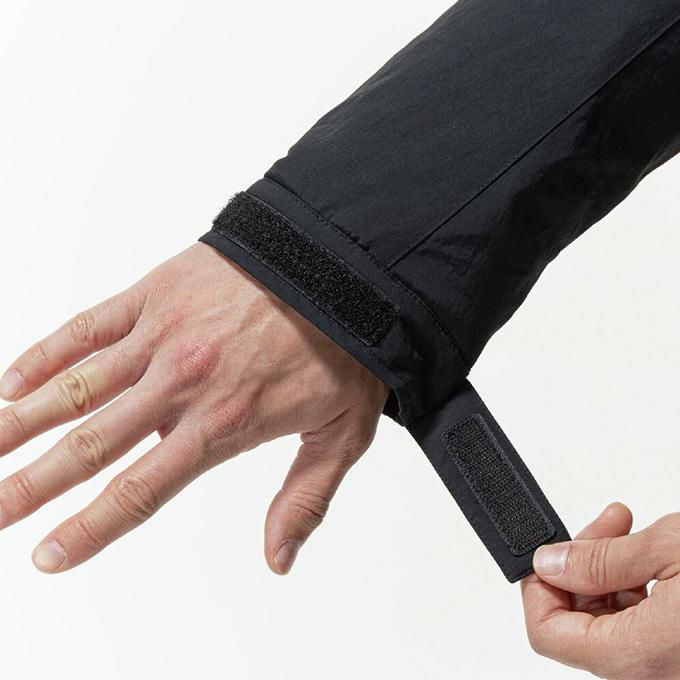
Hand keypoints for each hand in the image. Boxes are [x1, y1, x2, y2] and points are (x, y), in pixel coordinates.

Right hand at [0, 243, 387, 573]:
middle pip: (90, 445)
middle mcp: (180, 384)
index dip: (90, 529)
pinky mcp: (155, 293)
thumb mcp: (341, 433)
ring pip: (76, 388)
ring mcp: (161, 335)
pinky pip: (88, 326)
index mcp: (222, 424)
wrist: (342, 265)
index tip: (46, 556)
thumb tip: (279, 561)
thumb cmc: (343, 347)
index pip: (140, 490)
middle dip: (31, 484)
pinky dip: (46, 354)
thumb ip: (305, 499)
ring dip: (19, 423)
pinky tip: (10, 381)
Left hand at [522, 502, 679, 678]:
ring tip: (626, 529)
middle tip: (603, 525)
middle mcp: (653, 672)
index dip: (537, 587)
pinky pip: (639, 625)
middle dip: (580, 564)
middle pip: (577, 623)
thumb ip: (600, 560)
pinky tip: (646, 554)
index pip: (547, 634)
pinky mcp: (679, 652)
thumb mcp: (668, 551)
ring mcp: (668, 666)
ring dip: (608, 569)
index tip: (547, 550)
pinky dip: (634, 586)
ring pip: (608, 620)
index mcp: (637, 655)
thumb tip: (550, 564)